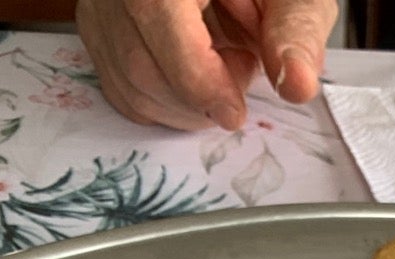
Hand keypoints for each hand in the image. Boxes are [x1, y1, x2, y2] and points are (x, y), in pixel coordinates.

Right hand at [75, 0, 336, 131]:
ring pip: (128, 83)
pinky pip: (120, 86)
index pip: (158, 17)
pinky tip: (197, 73)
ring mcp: (100, 2)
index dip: (198, 80)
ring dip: (185, 103)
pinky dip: (165, 102)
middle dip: (198, 97)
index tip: (235, 112)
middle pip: (140, 64)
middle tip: (241, 68)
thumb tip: (296, 86)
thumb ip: (296, 31)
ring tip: (223, 62)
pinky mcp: (98, 23)